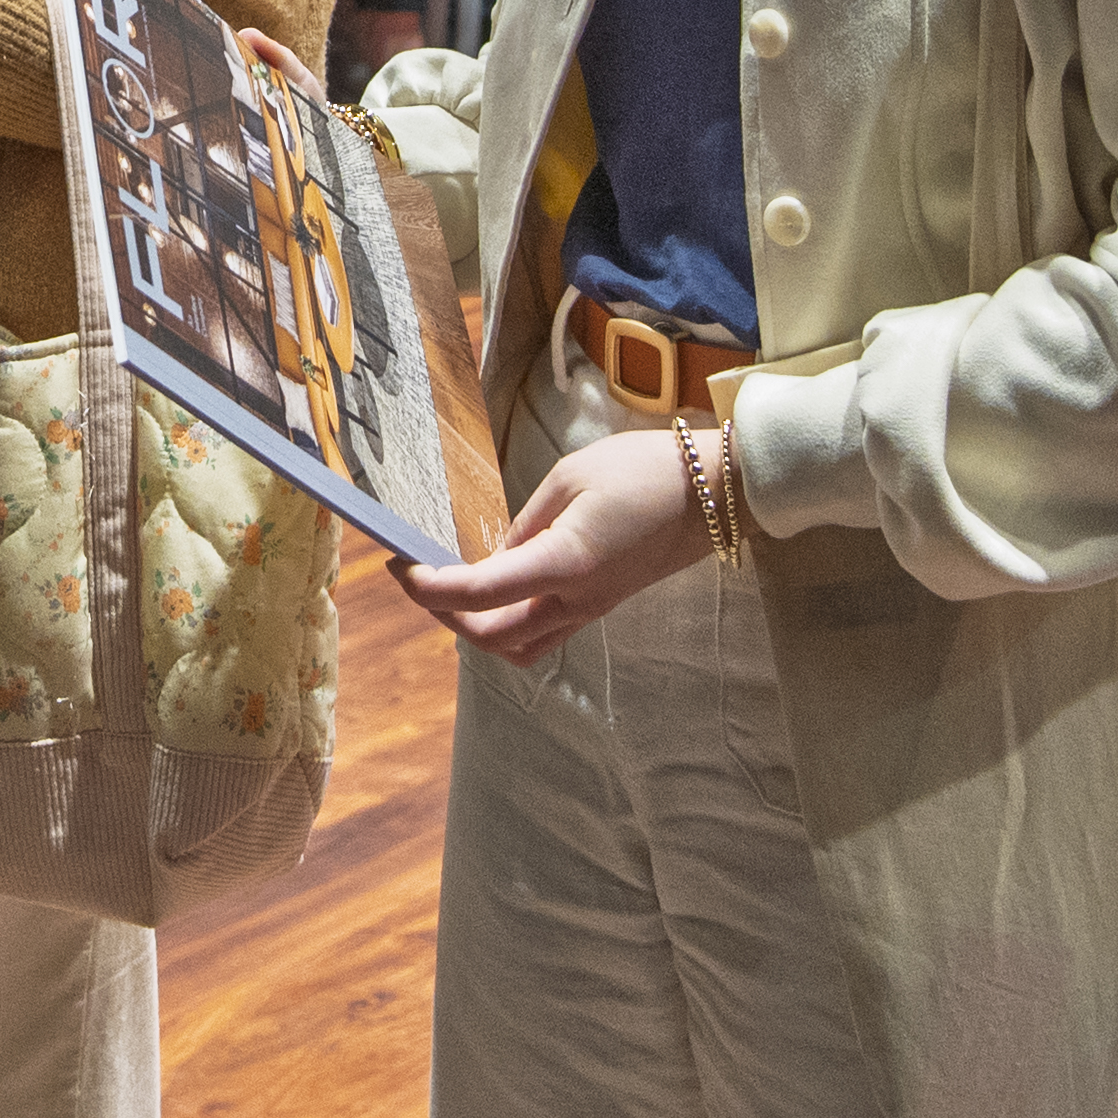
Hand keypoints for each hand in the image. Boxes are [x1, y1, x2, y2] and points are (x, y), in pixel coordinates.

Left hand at [394, 425, 723, 662]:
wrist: (718, 490)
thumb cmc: (647, 471)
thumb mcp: (570, 478)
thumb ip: (526, 523)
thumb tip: (497, 556)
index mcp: (564, 565)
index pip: (479, 593)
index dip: (429, 587)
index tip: (400, 565)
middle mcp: (576, 600)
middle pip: (491, 636)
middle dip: (443, 613)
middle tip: (415, 574)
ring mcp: (592, 609)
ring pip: (517, 646)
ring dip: (475, 627)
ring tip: (449, 587)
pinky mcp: (602, 604)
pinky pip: (544, 631)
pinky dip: (506, 620)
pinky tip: (493, 586)